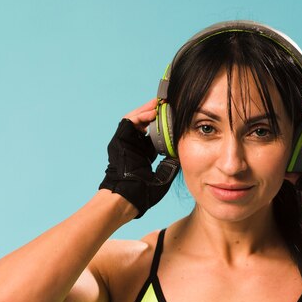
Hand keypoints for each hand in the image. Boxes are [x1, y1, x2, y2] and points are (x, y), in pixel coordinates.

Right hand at [99, 99, 179, 218]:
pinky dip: (141, 115)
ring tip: (161, 103)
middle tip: (168, 104)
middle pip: (144, 122)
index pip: (153, 133)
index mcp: (143, 153)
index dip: (163, 124)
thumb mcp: (163, 175)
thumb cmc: (143, 192)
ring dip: (148, 110)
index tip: (175, 117)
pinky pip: (129, 121)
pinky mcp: (119, 139)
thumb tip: (182, 154)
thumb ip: (171, 164)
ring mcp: (125, 141)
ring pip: (136, 119)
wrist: (126, 198)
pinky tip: (153, 111)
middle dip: (156, 112)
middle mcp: (133, 145)